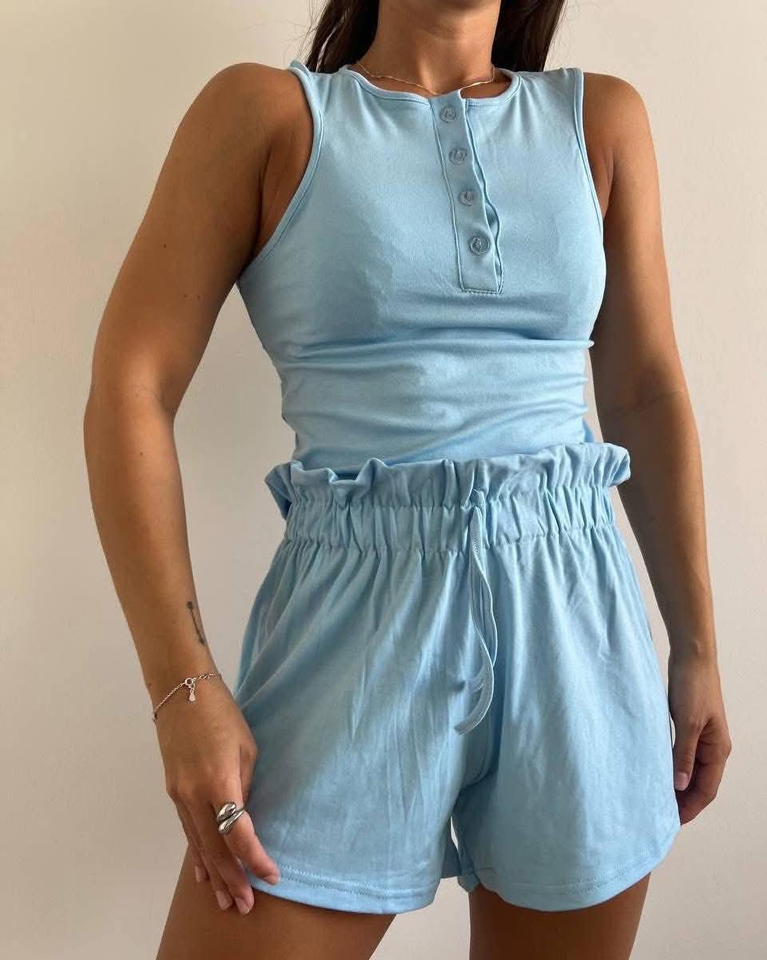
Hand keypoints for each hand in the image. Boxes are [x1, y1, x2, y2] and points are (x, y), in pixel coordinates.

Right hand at [154, 674, 279, 914]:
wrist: (181, 691)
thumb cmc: (222, 713)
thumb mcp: (246, 746)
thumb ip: (245, 784)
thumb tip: (245, 814)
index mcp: (218, 781)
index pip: (237, 833)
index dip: (254, 858)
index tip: (271, 875)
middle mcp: (194, 794)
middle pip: (214, 848)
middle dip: (232, 879)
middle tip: (246, 906)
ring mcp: (179, 794)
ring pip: (197, 844)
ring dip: (212, 874)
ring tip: (225, 901)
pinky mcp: (173, 791)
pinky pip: (186, 830)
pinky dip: (196, 854)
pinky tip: (202, 874)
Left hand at [667, 649, 731, 824]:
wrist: (691, 656)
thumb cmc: (693, 686)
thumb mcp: (688, 723)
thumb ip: (683, 754)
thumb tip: (679, 786)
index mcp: (718, 749)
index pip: (706, 789)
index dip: (690, 807)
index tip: (672, 821)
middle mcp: (712, 747)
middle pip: (699, 783)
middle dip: (683, 800)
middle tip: (660, 814)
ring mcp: (701, 737)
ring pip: (689, 770)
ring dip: (676, 785)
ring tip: (656, 798)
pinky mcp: (688, 727)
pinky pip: (681, 755)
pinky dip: (671, 767)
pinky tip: (656, 772)